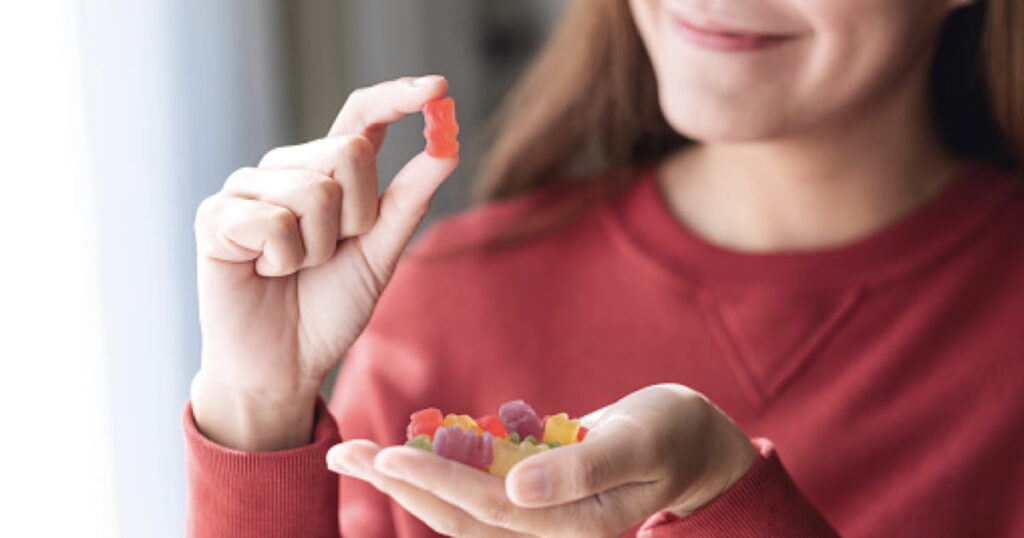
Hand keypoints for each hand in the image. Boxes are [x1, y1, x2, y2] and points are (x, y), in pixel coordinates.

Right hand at [191, 75, 457, 450]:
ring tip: (295, 269)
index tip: (439, 86)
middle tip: (330, 254)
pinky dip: (282, 261)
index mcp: (326, 172)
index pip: (361, 117)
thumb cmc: (329, 308)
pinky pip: (274, 222)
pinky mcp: (216, 216)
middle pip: (349, 152)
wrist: (285, 363)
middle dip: (358, 217)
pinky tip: (264, 273)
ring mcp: (247, 189)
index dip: (398, 97)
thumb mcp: (381, 253)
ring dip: (319, 248)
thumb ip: (408, 200)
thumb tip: (449, 147)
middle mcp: (286, 168)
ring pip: (314, 191)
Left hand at [327, 384, 757, 536]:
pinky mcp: (533, 492)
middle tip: (344, 453)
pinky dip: (439, 467)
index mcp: (575, 526)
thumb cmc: (675, 434)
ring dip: (407, 479)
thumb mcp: (640, 444)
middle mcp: (549, 528)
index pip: (489, 509)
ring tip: (356, 452)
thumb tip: (517, 490)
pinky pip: (477, 485)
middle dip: (399, 486)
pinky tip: (406, 447)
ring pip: (459, 504)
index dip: (436, 482)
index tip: (388, 455)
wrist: (692, 443)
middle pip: (458, 515)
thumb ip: (582, 470)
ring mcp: (539, 513)